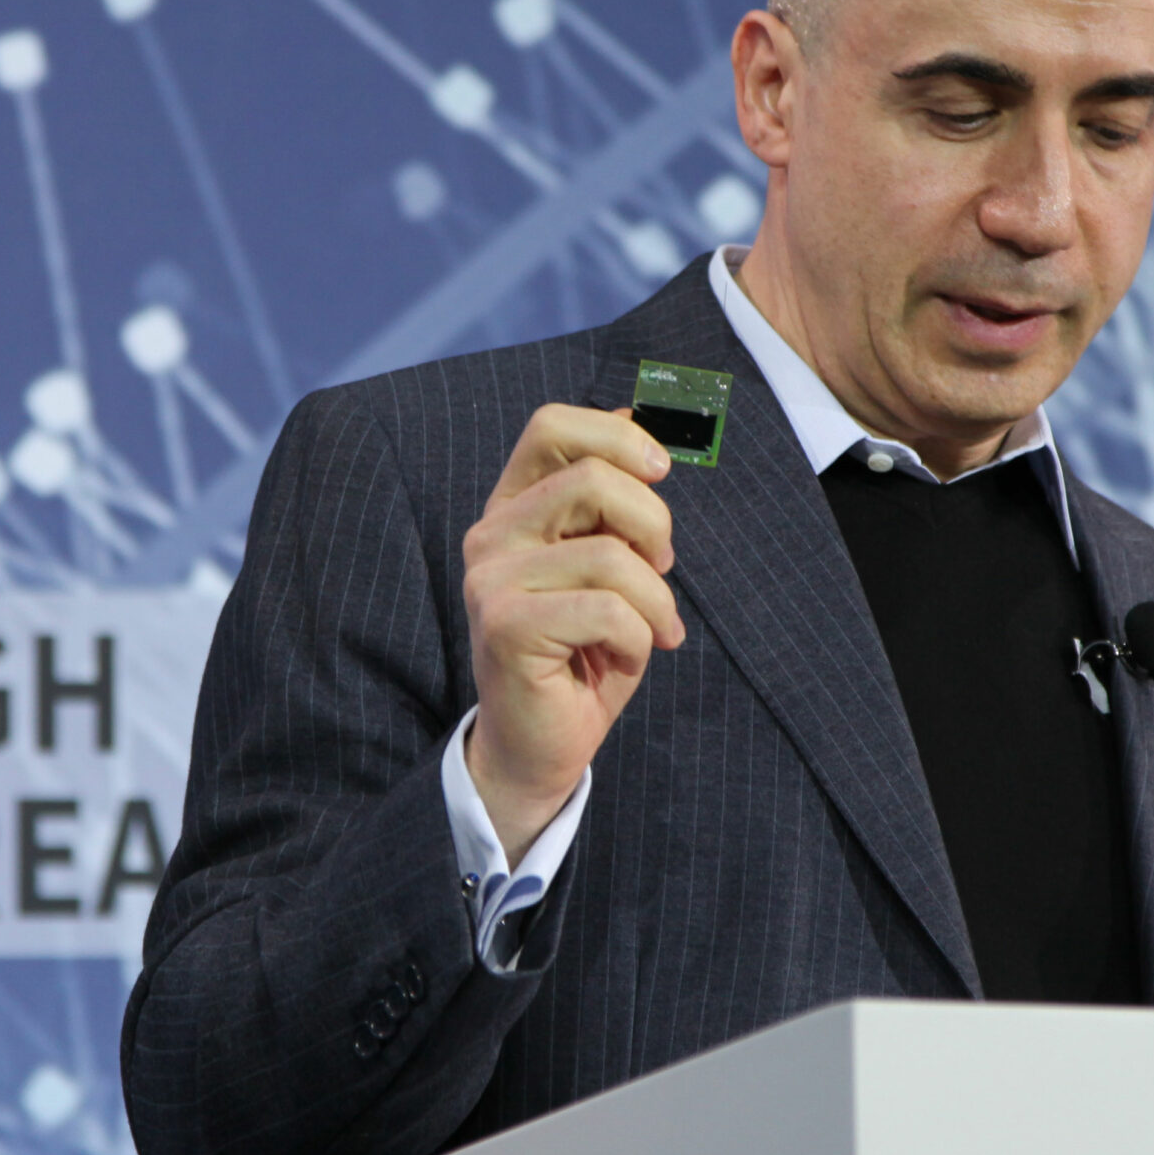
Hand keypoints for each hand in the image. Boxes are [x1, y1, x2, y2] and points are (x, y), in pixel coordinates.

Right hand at [461, 405, 683, 861]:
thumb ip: (615, 498)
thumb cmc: (587, 652)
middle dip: (654, 525)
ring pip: (610, 555)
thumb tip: (639, 411)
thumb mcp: (613, 563)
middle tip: (662, 571)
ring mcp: (490, 580)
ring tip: (651, 631)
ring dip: (655, 600)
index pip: (551, 426)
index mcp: (515, 507)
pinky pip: (608, 610)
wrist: (543, 743)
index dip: (618, 436)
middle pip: (593, 479)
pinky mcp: (503, 627)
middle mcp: (492, 535)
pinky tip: (629, 657)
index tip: (661, 473)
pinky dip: (639, 637)